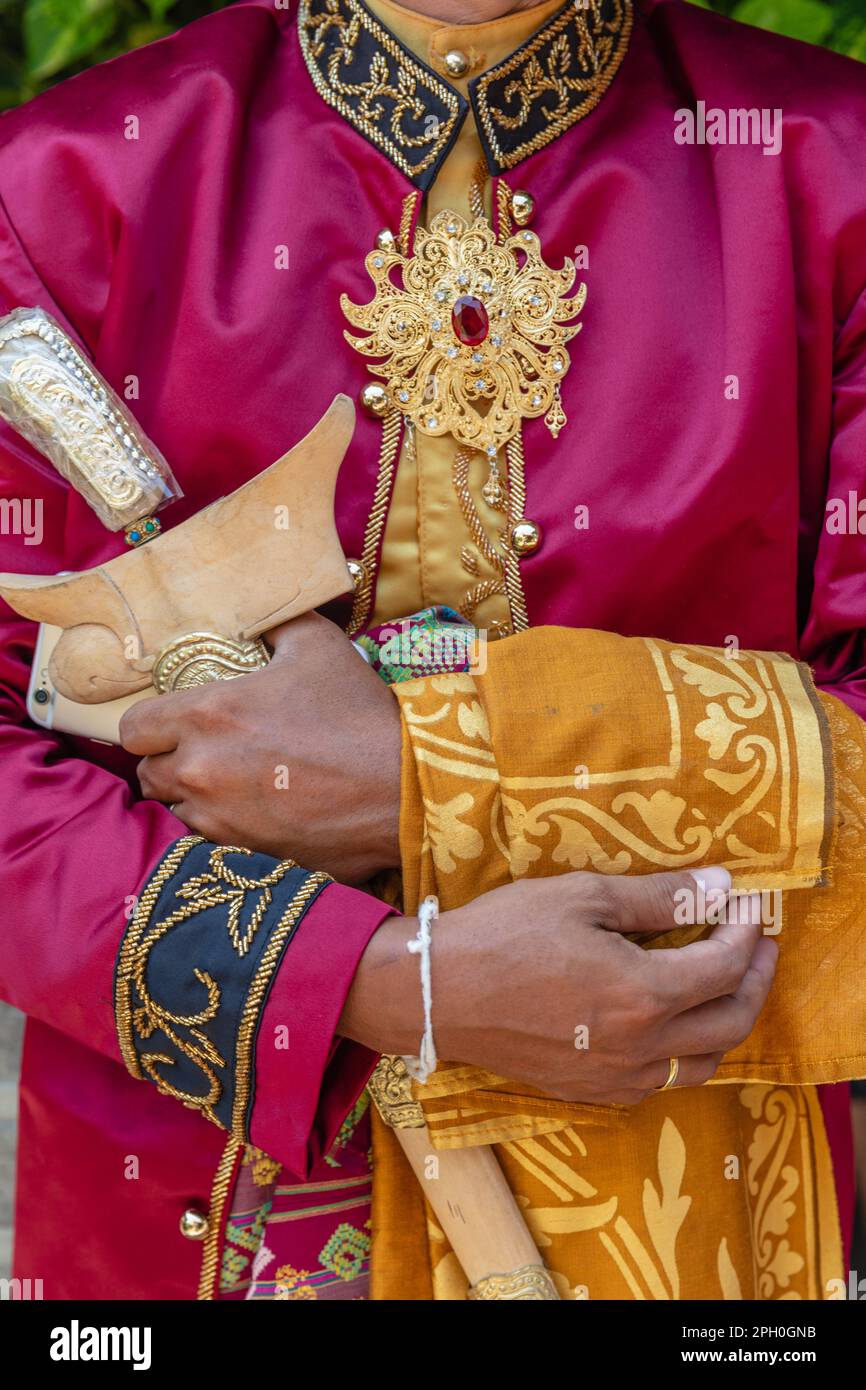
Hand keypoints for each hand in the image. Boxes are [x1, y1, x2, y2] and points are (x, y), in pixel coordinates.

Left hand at [119, 612, 401, 883]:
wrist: (403, 789)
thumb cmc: (359, 715)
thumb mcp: (319, 647)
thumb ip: (277, 626)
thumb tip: (261, 617)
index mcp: (207, 714)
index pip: (133, 729)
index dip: (150, 725)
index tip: (174, 724)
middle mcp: (200, 770)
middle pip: (147, 774)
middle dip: (168, 763)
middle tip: (203, 754)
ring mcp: (219, 820)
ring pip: (176, 812)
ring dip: (192, 799)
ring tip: (229, 787)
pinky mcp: (243, 856)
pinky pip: (208, 845)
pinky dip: (221, 831)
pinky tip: (253, 815)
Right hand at [339, 867, 777, 1103]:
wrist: (435, 994)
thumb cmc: (504, 934)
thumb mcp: (583, 897)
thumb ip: (659, 896)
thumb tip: (720, 885)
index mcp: (643, 995)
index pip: (725, 966)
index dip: (745, 931)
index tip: (747, 904)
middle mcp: (640, 1047)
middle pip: (731, 1021)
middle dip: (755, 978)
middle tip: (757, 943)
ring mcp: (617, 1078)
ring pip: (704, 1062)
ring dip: (727, 1020)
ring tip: (725, 982)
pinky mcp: (593, 1092)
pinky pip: (663, 1081)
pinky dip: (686, 1051)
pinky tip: (674, 1022)